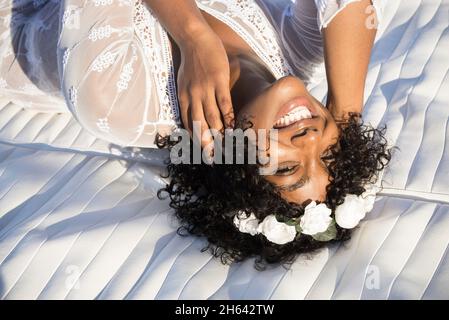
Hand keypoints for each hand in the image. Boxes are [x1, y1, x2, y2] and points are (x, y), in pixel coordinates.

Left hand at [177, 27, 234, 150]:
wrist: (195, 40)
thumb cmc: (190, 62)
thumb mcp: (182, 82)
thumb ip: (187, 98)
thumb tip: (192, 114)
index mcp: (183, 98)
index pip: (187, 123)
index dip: (195, 139)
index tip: (201, 152)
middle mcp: (193, 96)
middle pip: (199, 124)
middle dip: (205, 143)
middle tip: (211, 158)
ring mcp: (206, 89)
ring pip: (212, 117)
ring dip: (218, 133)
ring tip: (223, 147)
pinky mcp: (218, 82)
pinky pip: (224, 103)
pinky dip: (229, 116)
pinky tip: (233, 127)